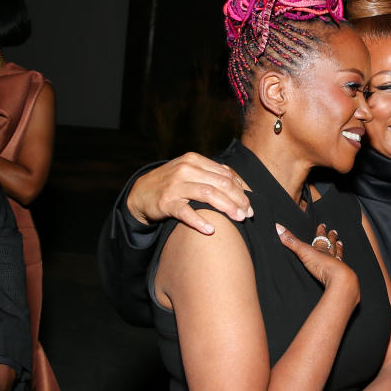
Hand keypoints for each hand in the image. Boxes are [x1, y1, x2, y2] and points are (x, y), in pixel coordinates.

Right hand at [126, 153, 252, 234]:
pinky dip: (199, 221)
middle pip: (221, 183)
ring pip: (208, 194)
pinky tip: (211, 229)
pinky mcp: (166, 202)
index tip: (250, 205)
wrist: (141, 192)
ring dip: (227, 207)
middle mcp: (186, 169)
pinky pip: (186, 212)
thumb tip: (242, 186)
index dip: (241, 190)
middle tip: (247, 214)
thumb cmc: (174, 183)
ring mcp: (175, 185)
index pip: (226, 174)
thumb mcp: (191, 172)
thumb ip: (213, 175)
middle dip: (239, 199)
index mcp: (195, 160)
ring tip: (238, 218)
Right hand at [276, 223, 357, 300]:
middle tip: (334, 232)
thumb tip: (278, 227)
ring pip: (338, 254)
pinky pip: (341, 267)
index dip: (321, 231)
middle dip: (332, 238)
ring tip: (341, 244)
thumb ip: (291, 241)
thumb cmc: (321, 264)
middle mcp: (330, 255)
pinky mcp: (340, 275)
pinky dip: (342, 264)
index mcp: (321, 249)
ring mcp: (337, 265)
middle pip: (331, 245)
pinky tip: (344, 264)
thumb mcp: (303, 252)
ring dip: (339, 249)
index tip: (323, 225)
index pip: (321, 238)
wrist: (338, 279)